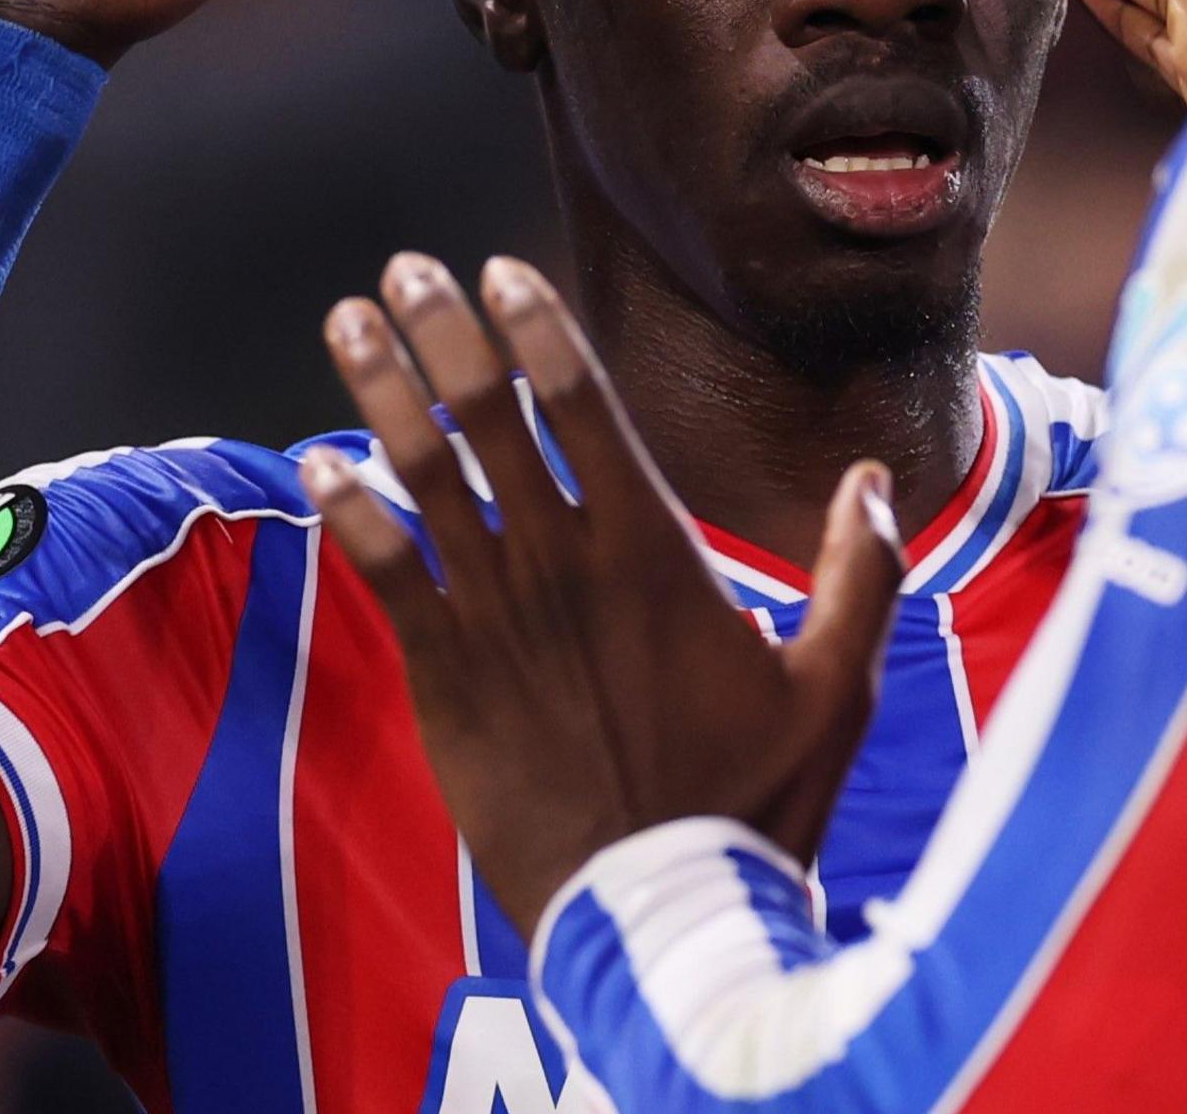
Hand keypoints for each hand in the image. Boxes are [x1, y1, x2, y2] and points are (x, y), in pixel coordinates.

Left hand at [302, 254, 906, 935]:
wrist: (659, 919)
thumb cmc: (755, 802)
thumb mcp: (837, 687)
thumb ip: (857, 574)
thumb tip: (871, 479)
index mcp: (653, 551)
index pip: (582, 405)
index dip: (536, 329)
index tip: (500, 271)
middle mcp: (565, 566)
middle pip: (490, 417)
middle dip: (443, 333)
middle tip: (406, 268)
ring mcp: (498, 621)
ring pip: (423, 479)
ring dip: (380, 393)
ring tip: (346, 321)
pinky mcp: (449, 681)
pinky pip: (385, 577)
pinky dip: (348, 515)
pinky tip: (315, 466)